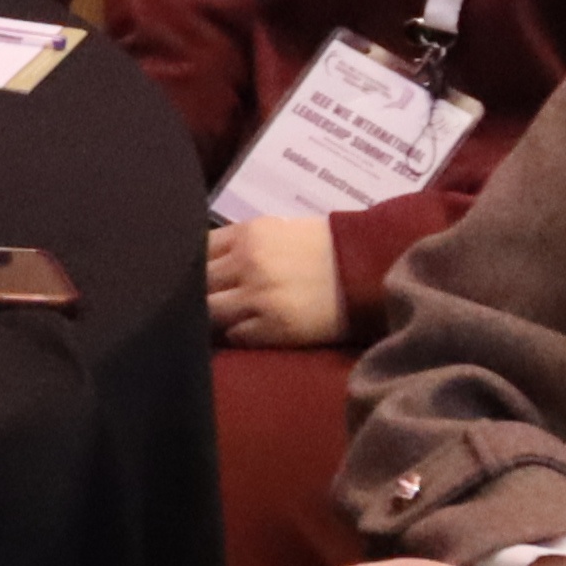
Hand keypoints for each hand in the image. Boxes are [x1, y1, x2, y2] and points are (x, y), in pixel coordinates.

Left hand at [204, 213, 347, 347]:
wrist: (373, 269)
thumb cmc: (327, 247)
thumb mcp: (279, 230)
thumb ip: (242, 244)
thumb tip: (206, 261)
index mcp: (247, 234)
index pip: (196, 251)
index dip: (193, 266)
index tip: (196, 276)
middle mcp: (247, 263)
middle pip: (198, 283)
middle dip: (198, 293)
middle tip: (206, 301)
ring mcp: (258, 297)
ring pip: (210, 312)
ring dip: (215, 317)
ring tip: (225, 319)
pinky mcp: (274, 327)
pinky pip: (236, 335)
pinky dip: (237, 334)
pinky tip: (248, 331)